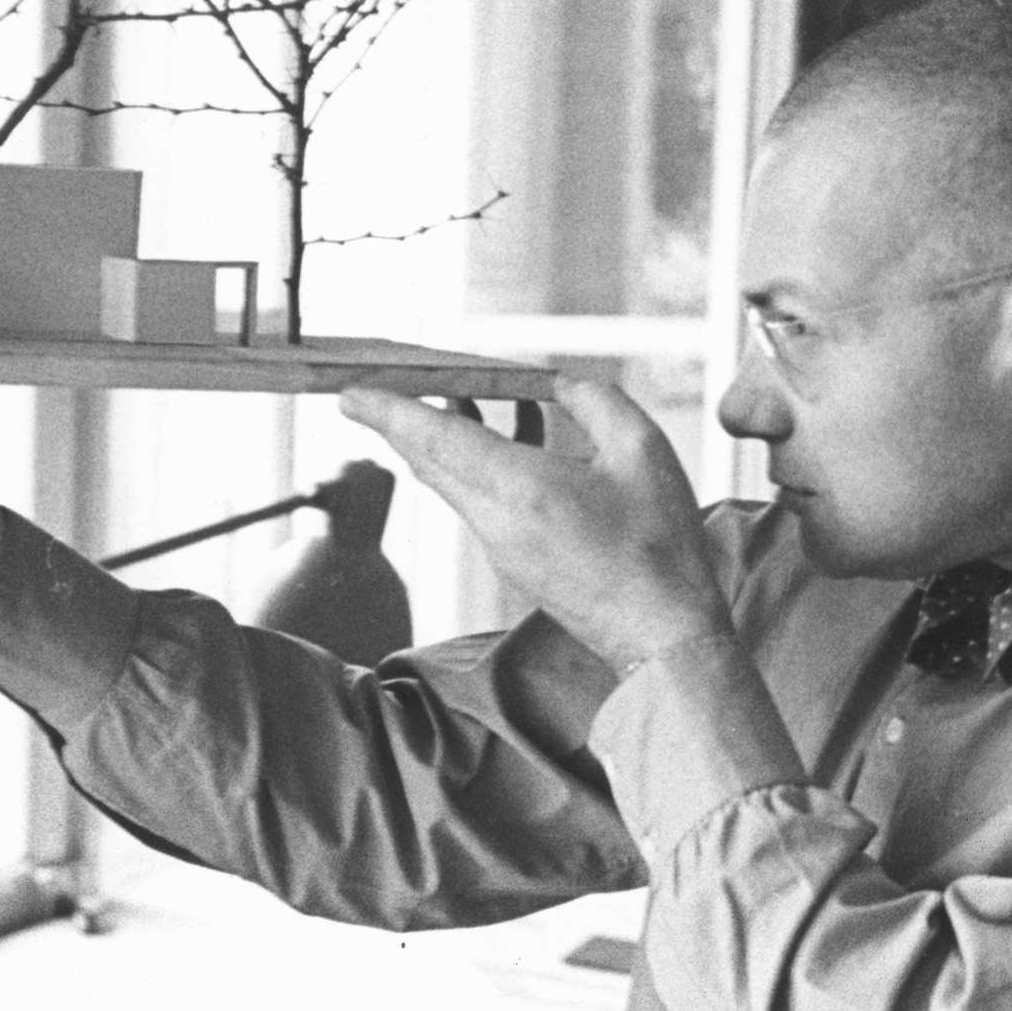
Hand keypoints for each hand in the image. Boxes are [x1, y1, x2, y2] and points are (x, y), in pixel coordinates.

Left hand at [339, 377, 729, 671]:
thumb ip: (597, 403)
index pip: (434, 439)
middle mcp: (494, 519)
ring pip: (452, 478)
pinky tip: (523, 430)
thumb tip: (563, 384)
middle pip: (430, 458)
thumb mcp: (643, 452)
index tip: (350, 392)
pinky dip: (484, 457)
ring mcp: (498, 544)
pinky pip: (480, 497)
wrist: (661, 636)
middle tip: (394, 375)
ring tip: (466, 389)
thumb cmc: (659, 548)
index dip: (389, 410)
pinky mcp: (512, 560)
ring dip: (452, 431)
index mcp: (518, 488)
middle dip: (406, 413)